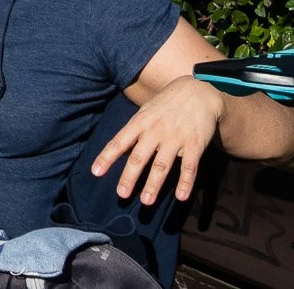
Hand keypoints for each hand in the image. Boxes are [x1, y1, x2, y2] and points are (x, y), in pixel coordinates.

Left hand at [91, 75, 225, 204]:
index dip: (106, 157)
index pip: (119, 142)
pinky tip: (181, 197)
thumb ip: (134, 131)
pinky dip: (186, 182)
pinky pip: (190, 166)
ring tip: (146, 202)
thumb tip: (118, 150)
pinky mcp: (195, 144)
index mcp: (139, 122)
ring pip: (162, 164)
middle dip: (129, 176)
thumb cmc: (165, 105)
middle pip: (139, 157)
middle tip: (122, 194)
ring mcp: (175, 138)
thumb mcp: (145, 112)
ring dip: (154, 184)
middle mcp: (155, 131)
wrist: (198, 92)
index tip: (96, 172)